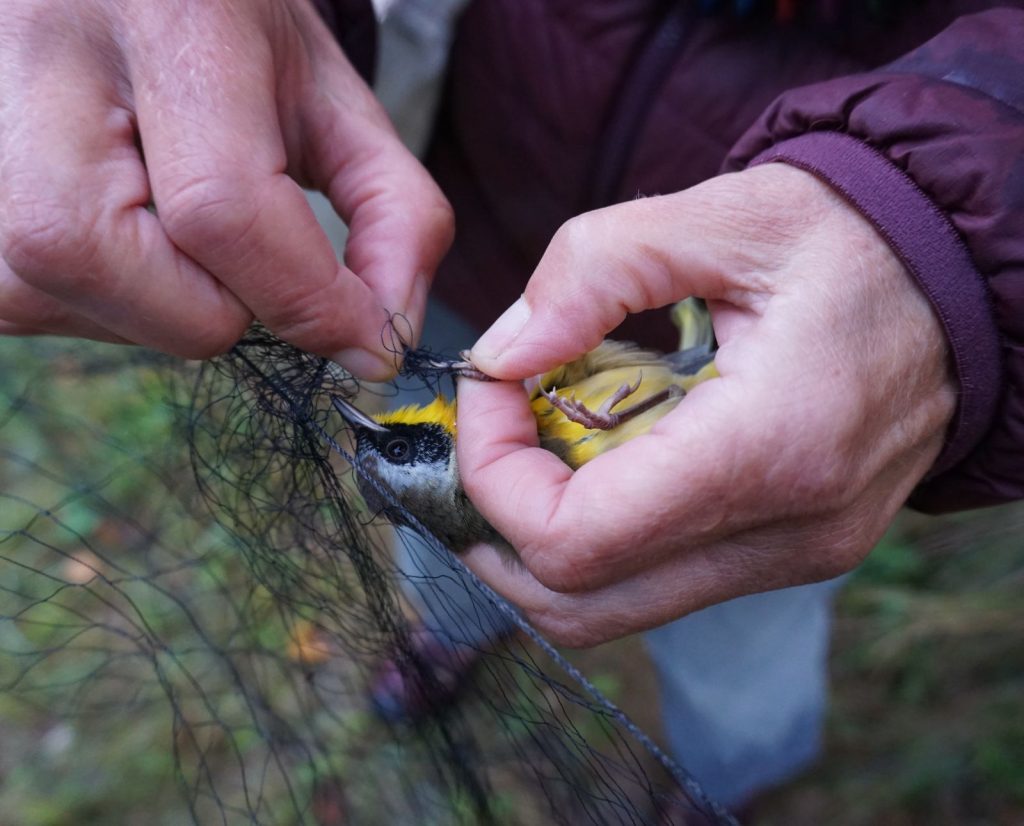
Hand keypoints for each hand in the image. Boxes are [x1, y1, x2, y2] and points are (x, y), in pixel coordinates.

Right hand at [0, 0, 451, 378]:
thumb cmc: (232, 40)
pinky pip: (24, 299)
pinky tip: (126, 235)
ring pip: (59, 299)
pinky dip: (104, 301)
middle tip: (249, 256)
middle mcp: (39, 63)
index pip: (222, 209)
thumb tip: (383, 340)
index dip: (308, 301)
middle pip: (118, 269)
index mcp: (166, 19)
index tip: (368, 338)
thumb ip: (392, 214)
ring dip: (158, 306)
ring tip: (175, 224)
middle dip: (220, 307)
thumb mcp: (334, 104)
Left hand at [456, 163, 955, 645]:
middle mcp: (784, 533)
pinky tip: (602, 449)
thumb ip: (592, 271)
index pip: (574, 540)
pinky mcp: (788, 554)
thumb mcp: (722, 216)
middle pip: (577, 604)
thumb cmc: (846, 240)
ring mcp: (790, 557)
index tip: (487, 388)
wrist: (957, 285)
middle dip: (496, 521)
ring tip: (539, 434)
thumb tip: (498, 357)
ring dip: (541, 530)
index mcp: (769, 450)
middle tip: (488, 429)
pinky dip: (599, 528)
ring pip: (611, 607)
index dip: (492, 475)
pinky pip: (657, 579)